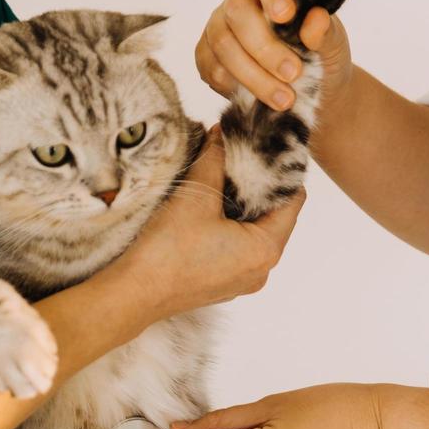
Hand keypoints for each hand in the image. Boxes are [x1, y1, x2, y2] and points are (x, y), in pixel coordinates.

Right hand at [124, 128, 304, 319]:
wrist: (134, 293)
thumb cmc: (167, 252)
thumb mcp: (196, 196)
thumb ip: (215, 159)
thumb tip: (222, 134)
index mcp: (265, 249)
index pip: (294, 201)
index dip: (281, 173)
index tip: (265, 152)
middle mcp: (260, 270)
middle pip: (274, 219)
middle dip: (257, 189)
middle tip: (239, 161)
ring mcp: (241, 282)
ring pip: (253, 234)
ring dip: (240, 209)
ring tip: (220, 183)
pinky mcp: (221, 286)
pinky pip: (235, 251)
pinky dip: (227, 230)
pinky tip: (206, 213)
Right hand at [195, 0, 352, 120]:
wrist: (307, 90)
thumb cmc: (321, 58)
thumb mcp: (334, 46)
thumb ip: (327, 33)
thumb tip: (316, 20)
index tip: (286, 15)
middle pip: (238, 13)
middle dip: (265, 48)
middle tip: (293, 74)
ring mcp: (219, 25)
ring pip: (223, 44)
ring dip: (253, 76)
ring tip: (284, 100)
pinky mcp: (207, 54)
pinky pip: (212, 69)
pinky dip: (234, 87)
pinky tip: (258, 99)